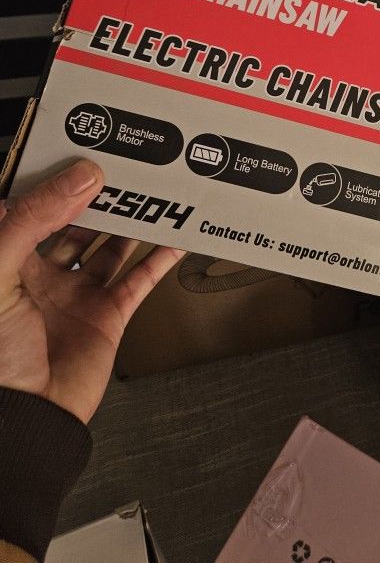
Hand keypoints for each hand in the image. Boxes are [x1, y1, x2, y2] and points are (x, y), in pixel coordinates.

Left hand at [0, 160, 183, 422]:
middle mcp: (39, 273)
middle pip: (73, 220)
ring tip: (150, 192)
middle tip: (121, 166)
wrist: (23, 419)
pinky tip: (174, 237)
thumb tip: (80, 177)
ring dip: (128, 221)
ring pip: (108, 244)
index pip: (29, 205)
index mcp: (6, 259)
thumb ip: (34, 219)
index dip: (52, 178)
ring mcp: (75, 293)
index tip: (77, 149)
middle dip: (95, 194)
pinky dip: (159, 257)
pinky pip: (138, 277)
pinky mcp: (107, 314)